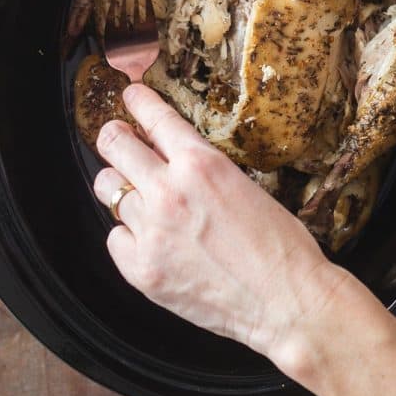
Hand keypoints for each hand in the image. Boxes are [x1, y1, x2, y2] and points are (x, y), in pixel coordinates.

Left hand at [93, 84, 357, 369]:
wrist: (287, 301)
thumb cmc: (280, 245)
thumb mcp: (244, 186)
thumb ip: (200, 170)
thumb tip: (168, 155)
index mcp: (200, 164)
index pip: (154, 117)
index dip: (137, 101)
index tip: (130, 94)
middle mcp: (168, 191)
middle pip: (114, 145)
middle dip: (114, 137)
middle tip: (117, 138)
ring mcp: (150, 232)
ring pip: (108, 191)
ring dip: (123, 189)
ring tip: (140, 197)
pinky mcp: (141, 269)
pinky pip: (115, 239)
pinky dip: (128, 236)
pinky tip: (150, 240)